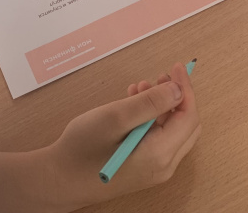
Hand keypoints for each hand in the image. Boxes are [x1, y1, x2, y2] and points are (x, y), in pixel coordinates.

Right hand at [0, 62, 200, 212]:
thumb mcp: (115, 117)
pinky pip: (159, 140)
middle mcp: (163, 166)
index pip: (188, 116)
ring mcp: (154, 171)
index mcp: (159, 154)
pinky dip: (152, 119)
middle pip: (186, 125)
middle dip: (176, 97)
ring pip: (172, 132)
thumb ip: (149, 103)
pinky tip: (132, 105)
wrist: (59, 180)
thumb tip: (177, 90)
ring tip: (139, 88)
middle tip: (160, 77)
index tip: (175, 67)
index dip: (184, 88)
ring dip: (162, 106)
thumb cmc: (83, 148)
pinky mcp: (143, 170)